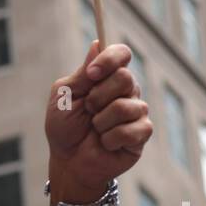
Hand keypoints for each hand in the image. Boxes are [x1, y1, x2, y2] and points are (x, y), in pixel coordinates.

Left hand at [45, 41, 153, 201]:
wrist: (68, 161)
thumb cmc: (64, 128)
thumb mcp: (65, 96)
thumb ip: (82, 74)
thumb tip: (96, 44)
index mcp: (107, 77)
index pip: (121, 54)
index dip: (110, 59)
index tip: (92, 74)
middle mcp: (125, 91)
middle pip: (125, 78)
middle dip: (98, 97)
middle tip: (88, 110)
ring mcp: (136, 111)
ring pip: (125, 106)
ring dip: (101, 122)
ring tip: (95, 130)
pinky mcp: (141, 134)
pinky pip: (131, 130)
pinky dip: (110, 139)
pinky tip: (105, 143)